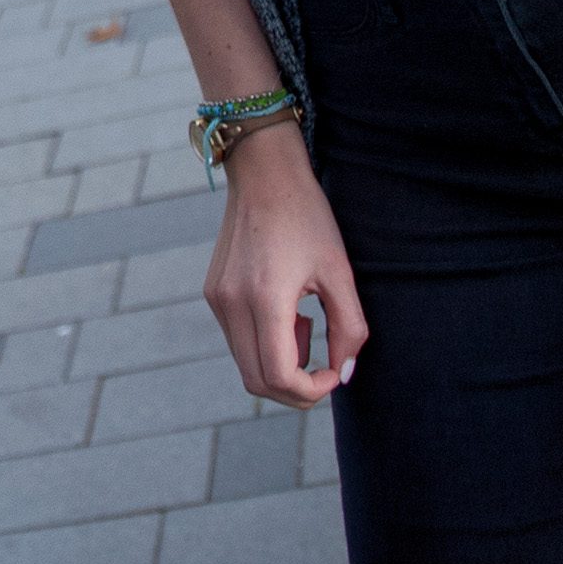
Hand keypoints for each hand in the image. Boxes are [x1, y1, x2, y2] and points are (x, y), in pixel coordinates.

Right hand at [206, 122, 366, 406]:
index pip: (278, 376)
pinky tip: (287, 310)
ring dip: (280, 364)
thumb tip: (345, 374)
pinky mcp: (213, 292)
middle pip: (257, 382)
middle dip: (295, 389)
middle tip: (323, 366)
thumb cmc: (307, 217)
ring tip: (305, 323)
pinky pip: (237, 340)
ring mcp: (217, 299)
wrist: (264, 172)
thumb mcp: (340, 272)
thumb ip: (350, 329)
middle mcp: (231, 303)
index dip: (311, 391)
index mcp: (264, 297)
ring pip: (245, 364)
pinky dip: (265, 343)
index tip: (334, 373)